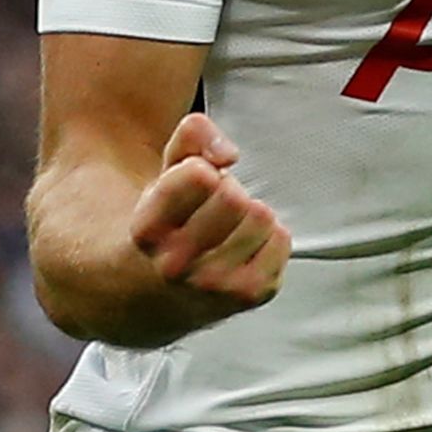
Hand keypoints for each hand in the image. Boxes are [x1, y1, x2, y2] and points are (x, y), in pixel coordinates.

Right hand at [131, 112, 290, 311]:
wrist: (166, 291)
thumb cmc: (173, 221)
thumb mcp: (167, 173)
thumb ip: (192, 137)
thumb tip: (228, 154)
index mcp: (149, 229)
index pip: (198, 174)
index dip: (204, 169)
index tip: (195, 184)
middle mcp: (177, 264)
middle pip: (234, 196)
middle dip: (230, 191)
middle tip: (215, 208)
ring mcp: (214, 285)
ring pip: (261, 216)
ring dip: (251, 213)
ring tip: (230, 227)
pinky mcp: (250, 294)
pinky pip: (282, 239)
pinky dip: (270, 236)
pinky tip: (246, 247)